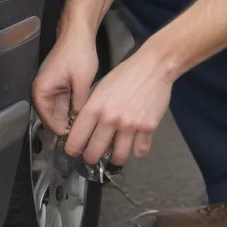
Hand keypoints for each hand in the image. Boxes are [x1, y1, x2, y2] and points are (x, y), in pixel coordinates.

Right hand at [31, 30, 98, 133]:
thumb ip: (79, 106)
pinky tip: (86, 109)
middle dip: (69, 126)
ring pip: (60, 112)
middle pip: (54, 120)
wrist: (78, 32)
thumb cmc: (77, 52)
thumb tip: (80, 123)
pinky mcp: (57, 84)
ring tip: (88, 123)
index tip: (81, 139)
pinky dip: (73, 107)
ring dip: (72, 117)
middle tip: (87, 133)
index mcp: (41, 92)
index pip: (51, 124)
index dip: (66, 132)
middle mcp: (41, 92)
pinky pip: (64, 103)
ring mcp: (49, 88)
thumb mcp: (82, 83)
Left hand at [63, 48, 172, 166]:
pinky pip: (140, 151)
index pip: (77, 138)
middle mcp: (111, 119)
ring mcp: (130, 125)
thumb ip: (91, 108)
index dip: (73, 149)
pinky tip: (135, 144)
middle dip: (91, 158)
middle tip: (93, 157)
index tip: (74, 152)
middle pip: (95, 153)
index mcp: (95, 107)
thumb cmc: (126, 74)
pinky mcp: (148, 128)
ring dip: (115, 159)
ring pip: (118, 157)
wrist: (153, 67)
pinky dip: (137, 150)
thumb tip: (83, 127)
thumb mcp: (101, 87)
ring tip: (114, 157)